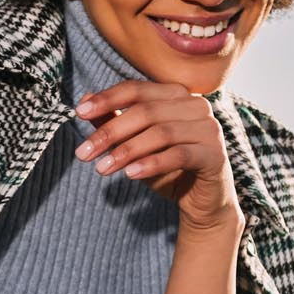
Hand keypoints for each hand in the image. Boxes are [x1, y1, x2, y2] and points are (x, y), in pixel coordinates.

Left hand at [73, 79, 245, 243]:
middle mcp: (196, 106)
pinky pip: (178, 155)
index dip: (107, 99)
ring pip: (160, 133)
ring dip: (126, 151)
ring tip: (102, 169)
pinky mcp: (214, 155)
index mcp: (176, 95)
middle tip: (84, 154)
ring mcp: (209, 129)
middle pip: (145, 111)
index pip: (137, 89)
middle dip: (110, 132)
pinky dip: (151, 164)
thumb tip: (84, 100)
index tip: (79, 113)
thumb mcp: (135, 146)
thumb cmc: (168, 171)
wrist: (202, 203)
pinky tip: (130, 175)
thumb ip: (114, 122)